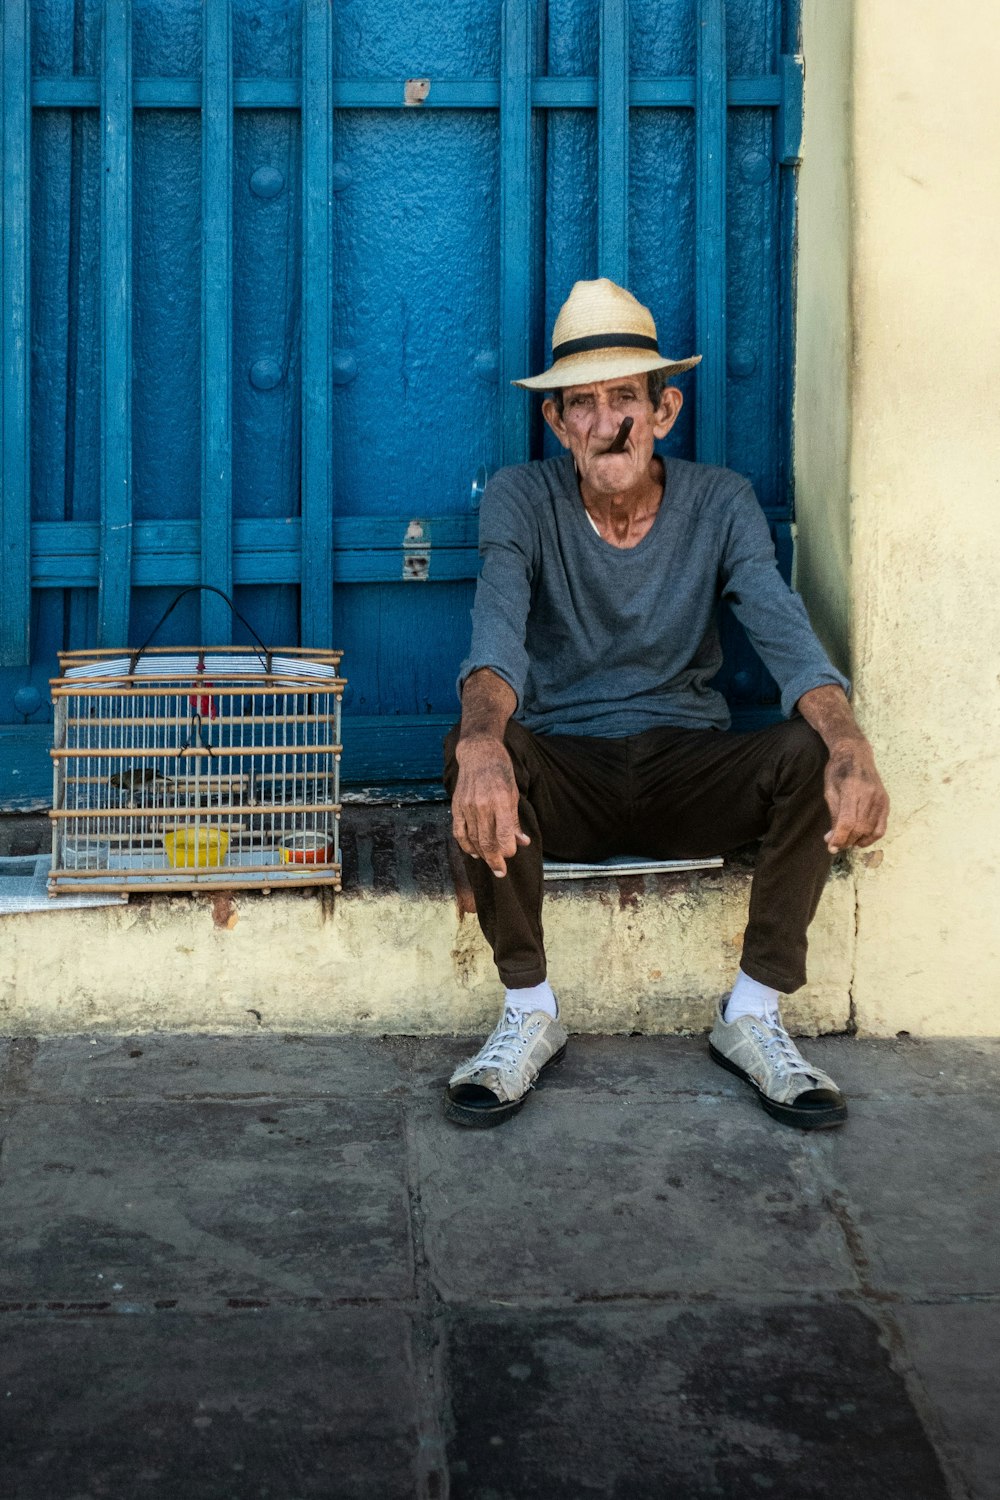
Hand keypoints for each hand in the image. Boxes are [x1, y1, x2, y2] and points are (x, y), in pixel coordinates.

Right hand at [451, 736, 529, 876]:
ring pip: (473, 839)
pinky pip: (459, 832)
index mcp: (500, 801)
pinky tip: (473, 853)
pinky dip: (465, 845)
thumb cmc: (501, 772)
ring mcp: (467, 806)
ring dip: (482, 855)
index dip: (508, 849)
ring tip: (490, 863)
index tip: (511, 854)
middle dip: (495, 860)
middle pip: (487, 841)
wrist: (479, 753)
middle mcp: (482, 805)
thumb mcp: (513, 793)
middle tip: (500, 872)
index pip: (504, 834)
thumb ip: (515, 820)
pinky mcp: (457, 806)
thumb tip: (523, 842)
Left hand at [823, 741, 889, 853]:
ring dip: (857, 840)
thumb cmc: (838, 771)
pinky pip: (882, 827)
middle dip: (846, 841)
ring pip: (870, 830)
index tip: (831, 847)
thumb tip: (832, 839)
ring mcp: (880, 798)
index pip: (847, 822)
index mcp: (852, 789)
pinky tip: (860, 839)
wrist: (856, 754)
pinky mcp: (886, 802)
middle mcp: (869, 795)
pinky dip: (872, 837)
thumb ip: (833, 815)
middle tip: (836, 844)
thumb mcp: (830, 791)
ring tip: (846, 841)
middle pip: (860, 828)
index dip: (839, 838)